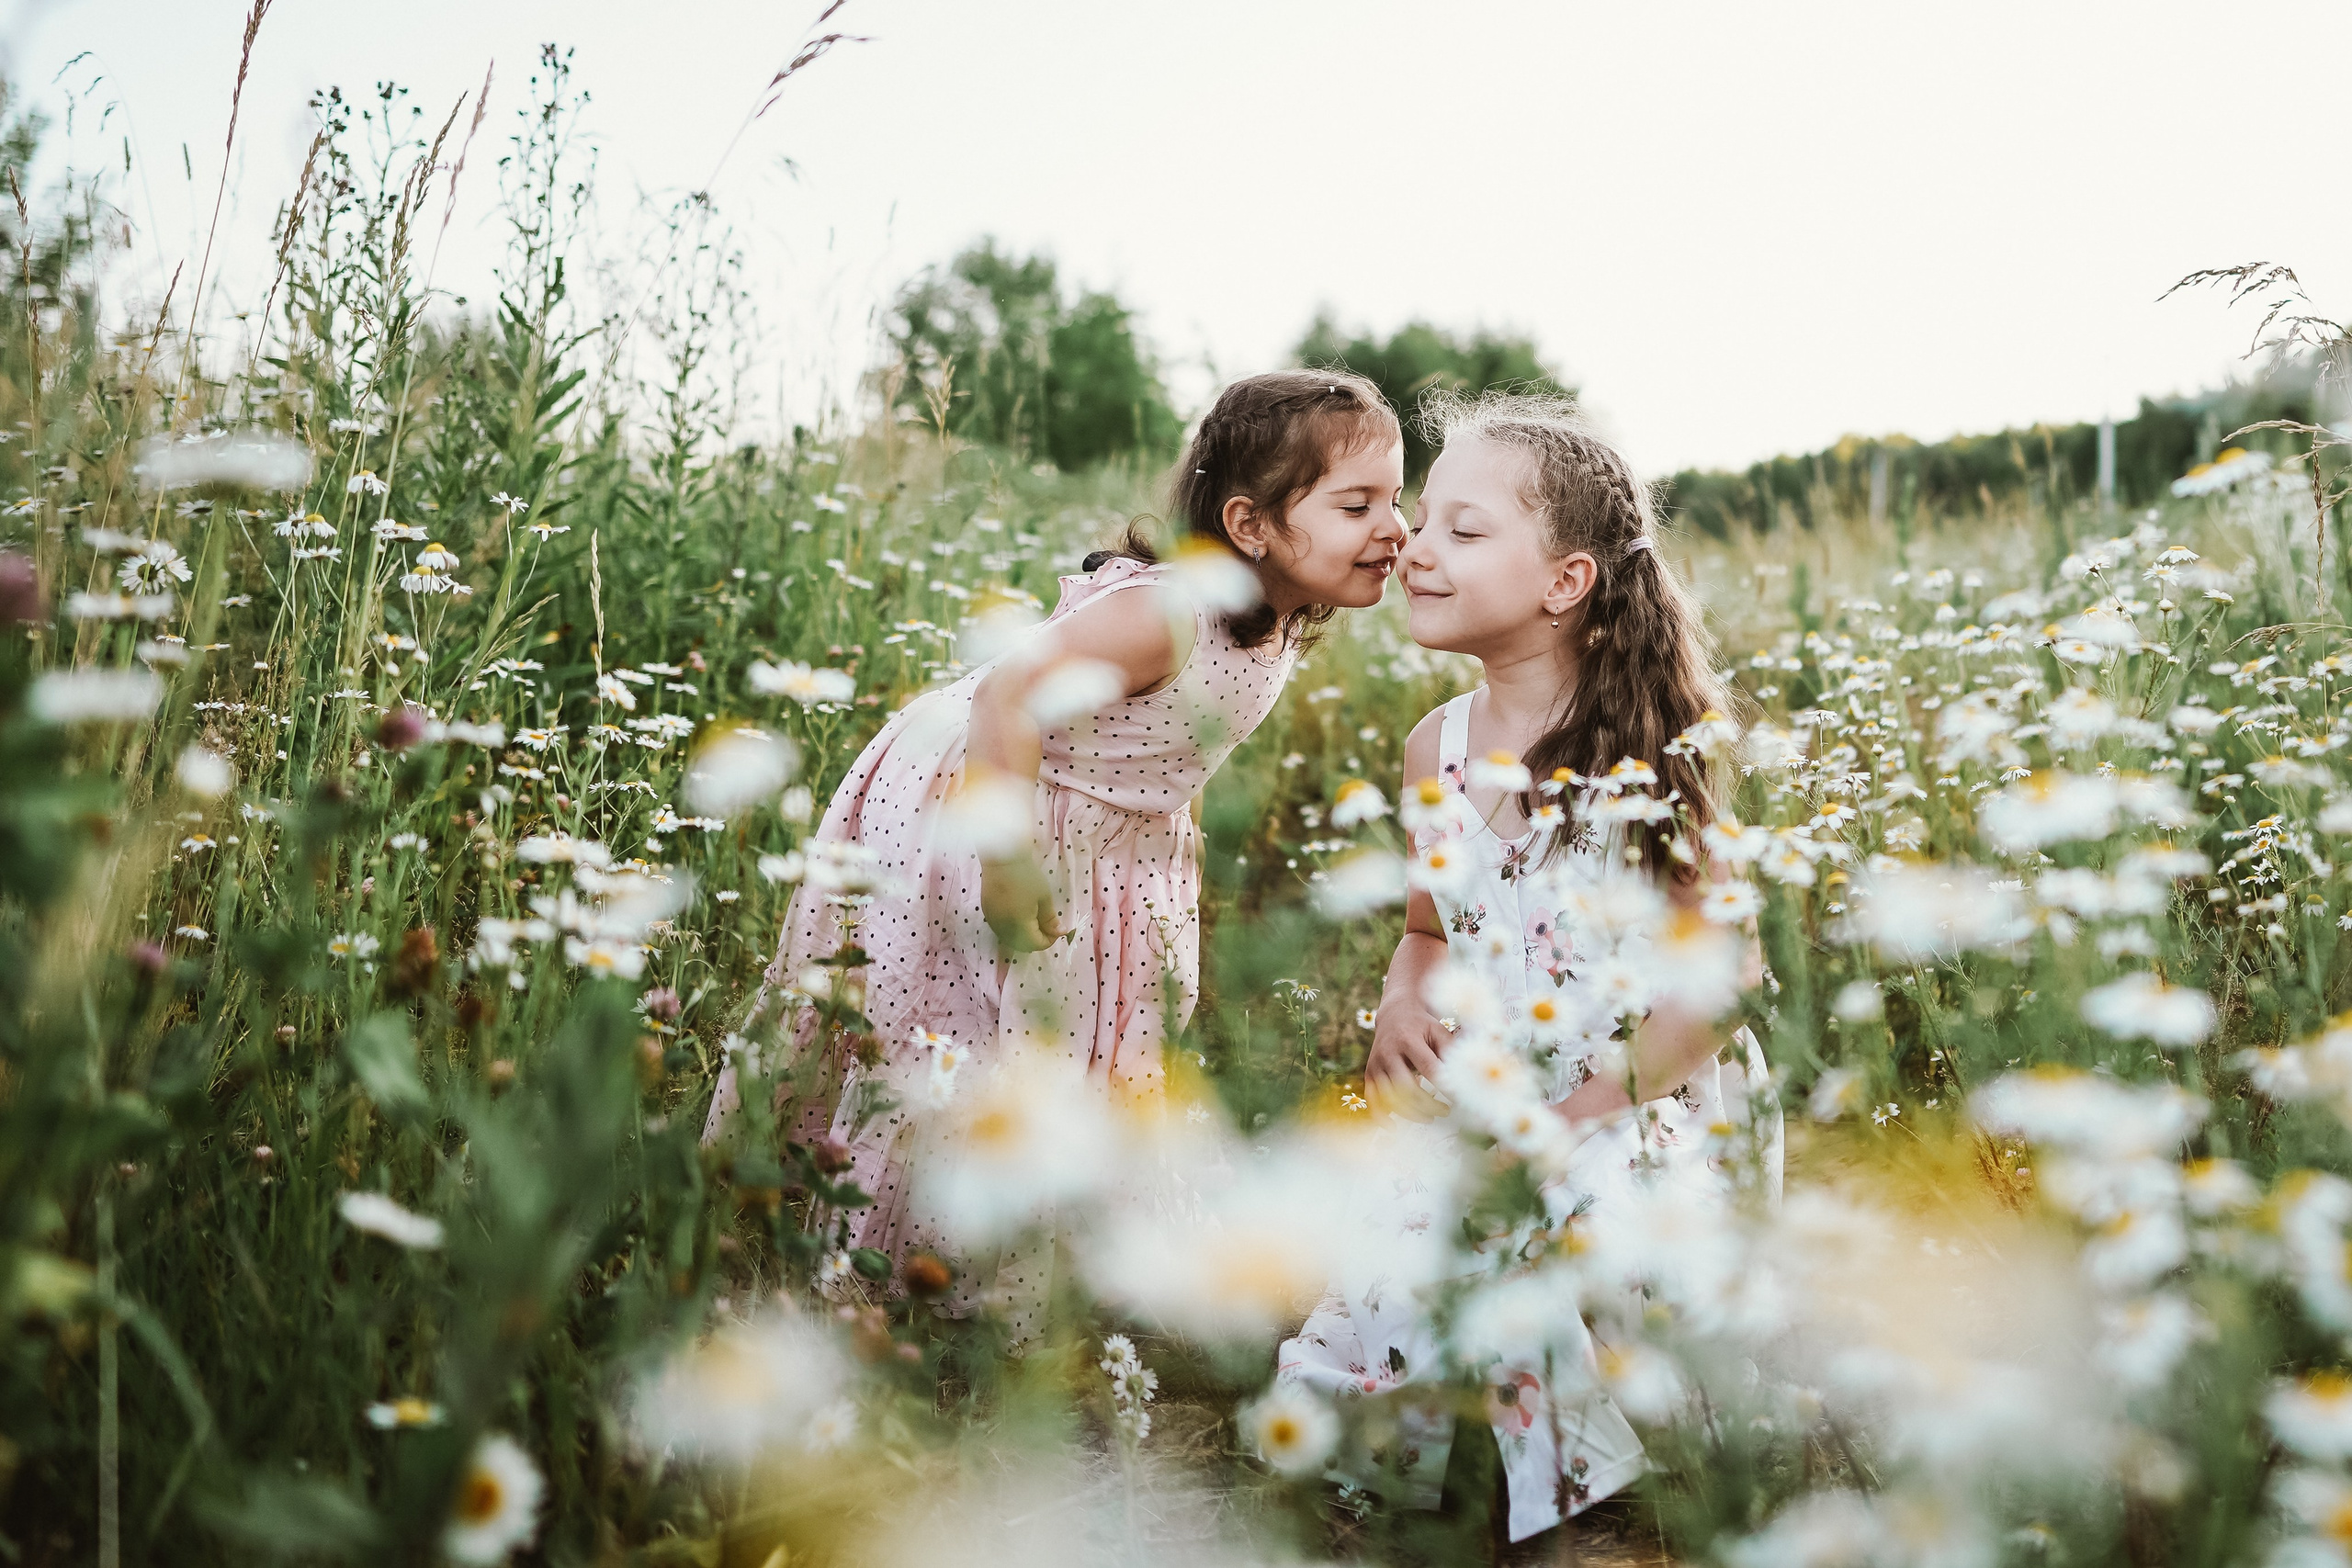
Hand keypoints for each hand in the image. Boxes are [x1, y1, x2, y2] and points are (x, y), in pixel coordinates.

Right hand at [981, 851, 1062, 955]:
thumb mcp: (1044, 897)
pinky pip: (1002, 930)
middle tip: (1049, 926)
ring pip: (1011, 939)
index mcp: (1018, 926)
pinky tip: (1020, 915)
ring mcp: (993, 922)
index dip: (1049, 941)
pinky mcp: (987, 914)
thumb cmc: (1026, 876)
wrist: (1002, 859)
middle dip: (1037, 940)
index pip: (1036, 945)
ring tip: (1035, 919)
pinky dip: (1014, 929)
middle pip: (1022, 946)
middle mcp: (1003, 928)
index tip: (1058, 929)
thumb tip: (1060, 933)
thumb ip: (1050, 919)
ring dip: (1025, 936)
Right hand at [1365, 1002, 1451, 1121]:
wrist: (1394, 1014)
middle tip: (1445, 1111)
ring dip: (1412, 1113)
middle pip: (1408, 1088)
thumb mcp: (1438, 1031)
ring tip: (1430, 1117)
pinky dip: (1381, 1116)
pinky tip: (1394, 1127)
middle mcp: (1389, 1052)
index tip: (1458, 1100)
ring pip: (1391, 1097)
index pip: (1429, 1068)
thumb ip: (1450, 1052)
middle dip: (1429, 1105)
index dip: (1444, 1087)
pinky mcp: (1369, 1073)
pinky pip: (1372, 1100)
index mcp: (1409, 1039)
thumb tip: (1466, 1077)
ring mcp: (1376, 1064)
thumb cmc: (1422, 1026)